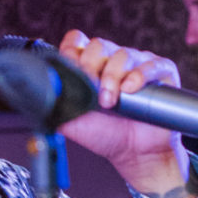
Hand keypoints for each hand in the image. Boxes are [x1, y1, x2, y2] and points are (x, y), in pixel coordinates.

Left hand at [57, 30, 193, 195]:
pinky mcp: (162, 73)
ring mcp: (139, 64)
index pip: (77, 41)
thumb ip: (54, 101)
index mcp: (92, 66)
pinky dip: (140, 75)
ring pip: (123, 54)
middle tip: (94, 95)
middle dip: (93, 68)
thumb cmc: (107, 136)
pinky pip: (152, 64)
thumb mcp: (71, 120)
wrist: (137, 155)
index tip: (73, 71)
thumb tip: (36, 88)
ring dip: (113, 77)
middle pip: (99, 45)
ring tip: (112, 101)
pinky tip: (131, 89)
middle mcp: (114, 61)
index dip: (73, 52)